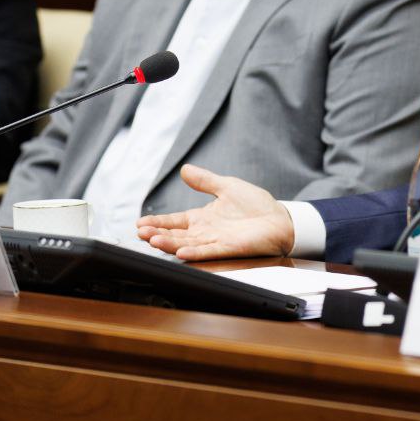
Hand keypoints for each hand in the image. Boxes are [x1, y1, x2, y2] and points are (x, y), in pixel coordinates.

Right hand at [135, 164, 293, 260]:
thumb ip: (205, 180)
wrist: (279, 219)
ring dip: (169, 243)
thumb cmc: (256, 204)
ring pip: (186, 244)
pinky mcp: (227, 248)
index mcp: (203, 217)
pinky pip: (207, 251)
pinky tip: (180, 252)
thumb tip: (184, 169)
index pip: (174, 220)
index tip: (140, 222)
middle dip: (157, 234)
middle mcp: (205, 231)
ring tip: (152, 240)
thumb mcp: (227, 186)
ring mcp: (215, 241)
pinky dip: (194, 252)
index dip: (157, 221)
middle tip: (140, 232)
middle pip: (175, 234)